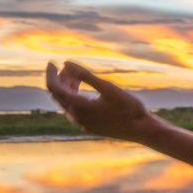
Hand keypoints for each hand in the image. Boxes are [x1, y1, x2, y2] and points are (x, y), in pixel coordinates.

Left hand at [45, 61, 163, 142]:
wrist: (142, 130)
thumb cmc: (128, 108)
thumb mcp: (107, 87)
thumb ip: (85, 75)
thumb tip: (66, 63)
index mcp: (79, 106)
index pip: (54, 87)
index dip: (50, 74)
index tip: (52, 62)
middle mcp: (77, 117)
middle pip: (58, 95)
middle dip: (60, 80)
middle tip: (67, 68)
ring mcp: (83, 124)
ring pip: (66, 104)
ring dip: (68, 90)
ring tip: (76, 78)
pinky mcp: (90, 127)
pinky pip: (75, 112)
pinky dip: (75, 99)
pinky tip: (86, 94)